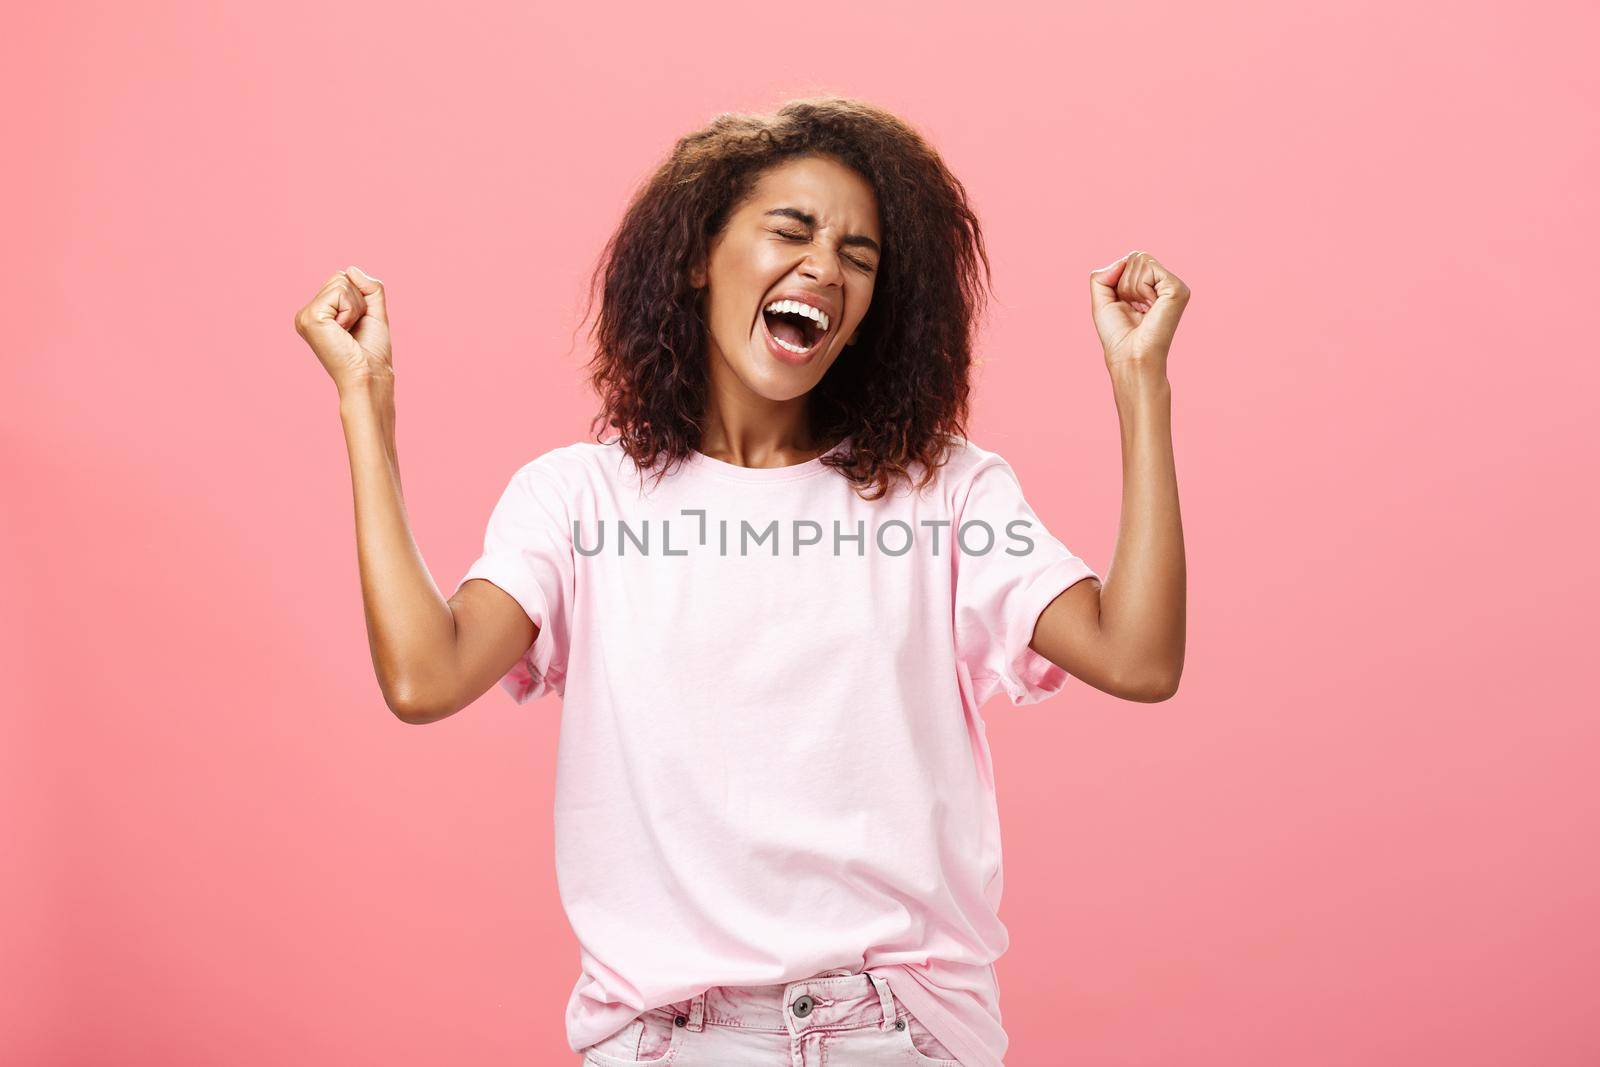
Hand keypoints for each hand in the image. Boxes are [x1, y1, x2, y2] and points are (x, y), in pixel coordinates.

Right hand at [293, 265, 392, 392]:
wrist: (370, 375)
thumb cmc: (372, 351)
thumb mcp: (373, 312)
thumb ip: (368, 288)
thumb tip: (351, 268)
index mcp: (318, 313)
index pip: (342, 280)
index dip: (360, 298)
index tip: (357, 325)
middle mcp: (307, 313)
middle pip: (340, 278)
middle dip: (358, 301)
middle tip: (354, 329)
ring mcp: (305, 315)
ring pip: (341, 282)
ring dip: (356, 307)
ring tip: (349, 331)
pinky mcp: (310, 317)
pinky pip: (339, 292)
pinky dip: (351, 310)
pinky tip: (344, 331)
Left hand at [1088, 251, 1189, 372]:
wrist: (1129, 356)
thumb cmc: (1117, 335)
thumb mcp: (1101, 299)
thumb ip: (1103, 275)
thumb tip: (1124, 259)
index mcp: (1151, 286)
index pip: (1130, 260)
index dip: (1117, 281)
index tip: (1125, 305)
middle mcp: (1165, 284)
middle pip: (1135, 257)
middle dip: (1123, 283)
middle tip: (1132, 308)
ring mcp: (1173, 286)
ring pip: (1140, 260)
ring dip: (1129, 288)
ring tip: (1140, 310)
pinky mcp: (1178, 289)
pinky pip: (1148, 268)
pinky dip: (1139, 289)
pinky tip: (1149, 307)